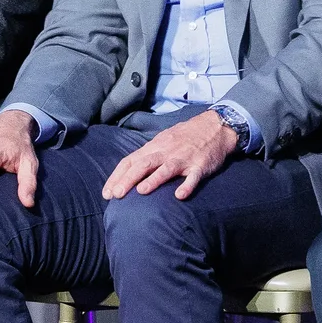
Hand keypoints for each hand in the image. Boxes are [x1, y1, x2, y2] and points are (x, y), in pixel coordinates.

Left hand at [101, 109, 238, 201]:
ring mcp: (184, 158)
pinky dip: (187, 186)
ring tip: (141, 192)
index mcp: (154, 147)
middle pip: (144, 164)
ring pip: (166, 168)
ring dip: (154, 180)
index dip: (117, 176)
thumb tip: (128, 171)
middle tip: (116, 195)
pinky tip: (180, 196)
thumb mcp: (163, 141)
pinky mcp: (200, 165)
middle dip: (128, 179)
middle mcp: (166, 151)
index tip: (107, 193)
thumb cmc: (185, 136)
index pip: (130, 161)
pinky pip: (193, 177)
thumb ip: (147, 155)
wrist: (215, 126)